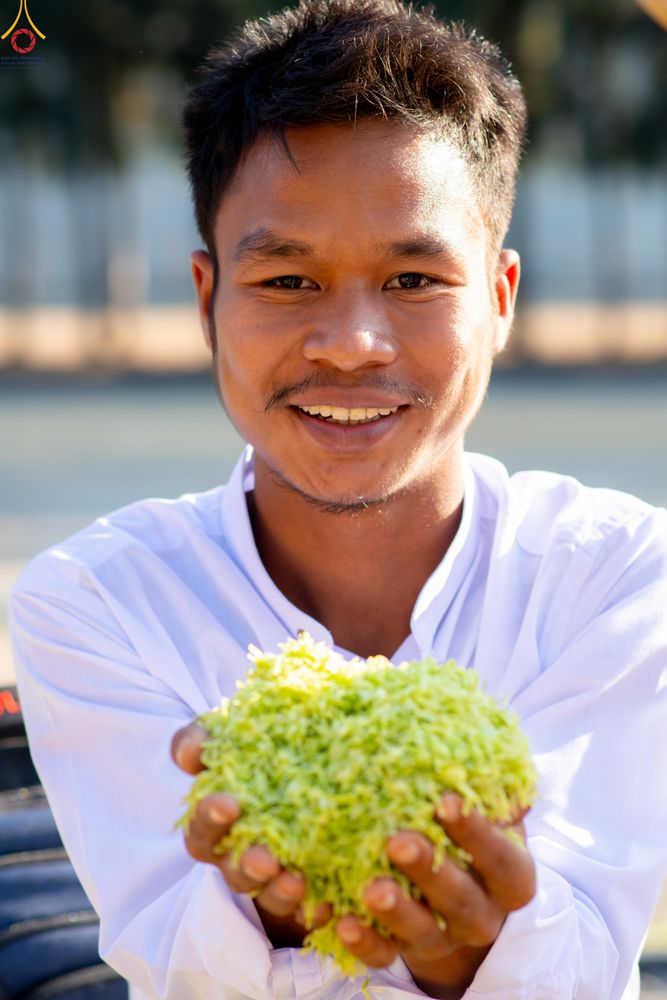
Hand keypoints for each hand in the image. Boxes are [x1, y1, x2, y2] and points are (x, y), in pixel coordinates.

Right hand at [170, 721, 331, 946]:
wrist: (308, 764)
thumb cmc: (256, 752)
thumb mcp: (228, 737)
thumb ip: (202, 741)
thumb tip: (190, 754)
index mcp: (217, 822)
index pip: (202, 829)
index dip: (209, 818)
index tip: (230, 804)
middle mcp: (241, 856)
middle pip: (235, 872)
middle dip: (247, 868)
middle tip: (264, 860)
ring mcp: (275, 877)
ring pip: (271, 896)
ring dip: (279, 892)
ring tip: (295, 882)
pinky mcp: (311, 889)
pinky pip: (312, 908)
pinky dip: (318, 907)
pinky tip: (329, 902)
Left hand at [335, 794, 535, 999]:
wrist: (465, 898)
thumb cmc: (474, 838)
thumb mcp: (492, 815)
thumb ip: (492, 790)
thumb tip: (490, 750)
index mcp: (510, 879)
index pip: (500, 859)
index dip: (476, 833)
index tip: (447, 801)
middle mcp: (481, 915)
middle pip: (458, 898)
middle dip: (428, 870)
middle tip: (397, 841)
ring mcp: (444, 938)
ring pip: (422, 931)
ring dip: (395, 910)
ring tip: (371, 889)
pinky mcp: (406, 952)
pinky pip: (385, 955)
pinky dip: (364, 943)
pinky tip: (343, 922)